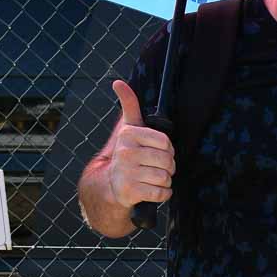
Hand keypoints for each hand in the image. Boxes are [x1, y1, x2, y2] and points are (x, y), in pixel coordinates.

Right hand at [107, 80, 174, 209]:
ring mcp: (127, 172)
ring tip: (152, 179)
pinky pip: (161, 192)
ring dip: (164, 181)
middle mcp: (126, 152)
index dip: (167, 150)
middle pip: (168, 160)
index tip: (158, 153)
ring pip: (165, 177)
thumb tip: (118, 82)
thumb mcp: (127, 128)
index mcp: (128, 134)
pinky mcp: (130, 191)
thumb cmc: (125, 154)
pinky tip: (153, 190)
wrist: (108, 184)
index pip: (165, 142)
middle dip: (168, 167)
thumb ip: (129, 105)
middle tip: (157, 168)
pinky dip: (162, 193)